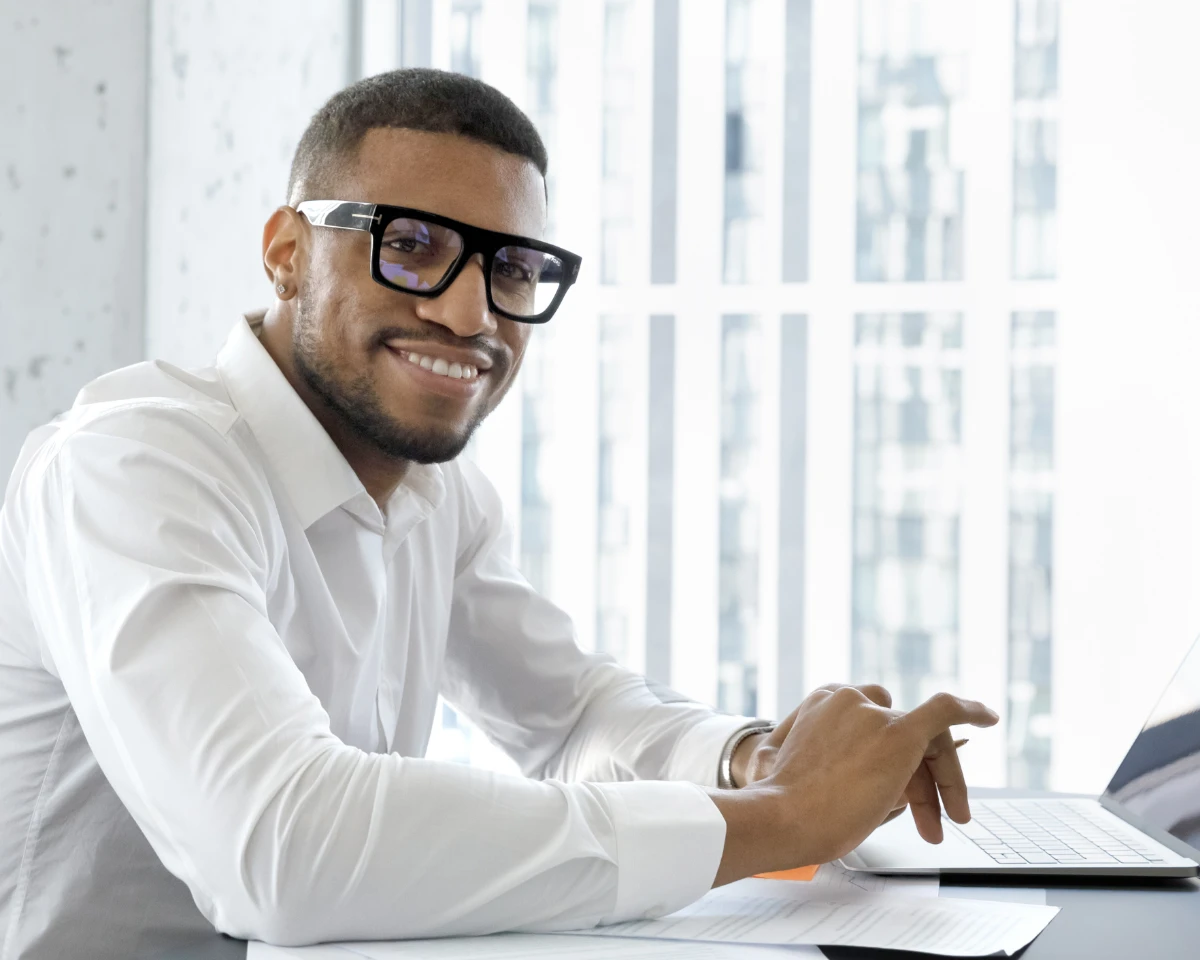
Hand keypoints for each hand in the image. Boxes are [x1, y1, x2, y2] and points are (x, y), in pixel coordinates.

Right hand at [707, 684, 998, 885]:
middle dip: (920, 776)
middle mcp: (849, 700)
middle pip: (901, 728)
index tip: (901, 792)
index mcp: (823, 703)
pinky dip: (968, 709)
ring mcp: (874, 715)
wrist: (782, 816)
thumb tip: (868, 778)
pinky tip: (987, 716)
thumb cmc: (786, 806)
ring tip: (941, 823)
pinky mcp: (898, 732)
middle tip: (932, 818)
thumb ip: (834, 759)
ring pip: (923, 737)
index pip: (872, 723)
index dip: (894, 762)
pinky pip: (943, 711)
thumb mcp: (803, 769)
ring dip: (939, 781)